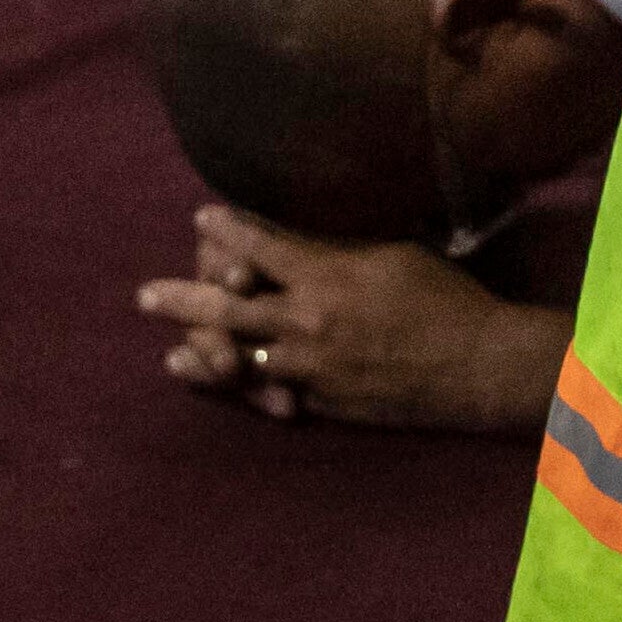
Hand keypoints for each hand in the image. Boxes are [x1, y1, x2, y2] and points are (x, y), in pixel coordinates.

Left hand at [140, 205, 565, 432]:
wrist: (475, 367)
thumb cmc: (445, 300)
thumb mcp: (396, 255)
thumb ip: (343, 248)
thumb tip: (306, 236)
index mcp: (327, 277)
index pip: (261, 246)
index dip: (226, 230)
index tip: (202, 217)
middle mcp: (307, 323)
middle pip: (227, 308)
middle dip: (183, 297)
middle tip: (146, 295)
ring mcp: (310, 369)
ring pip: (240, 360)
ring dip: (201, 354)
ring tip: (173, 353)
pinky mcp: (322, 403)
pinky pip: (273, 394)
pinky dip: (244, 388)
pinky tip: (226, 383)